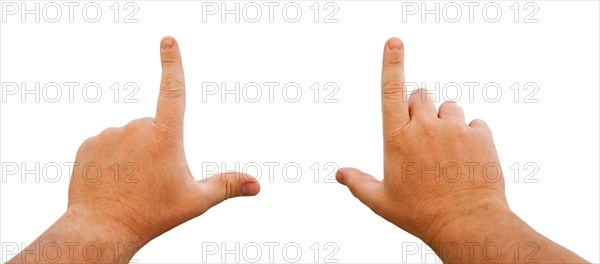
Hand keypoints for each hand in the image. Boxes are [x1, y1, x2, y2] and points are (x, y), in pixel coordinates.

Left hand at [67, 36, 260, 245]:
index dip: (172, 63)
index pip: (173, 90)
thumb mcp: (196, 201)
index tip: (168, 41)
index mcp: (165, 136)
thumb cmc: (152, 215)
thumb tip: (257, 186)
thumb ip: (227, 186)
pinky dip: (112, 159)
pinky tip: (112, 181)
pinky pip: (107, 145)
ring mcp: (109, 134)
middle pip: (154, 128)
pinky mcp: (89, 144)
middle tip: (152, 179)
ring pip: (130, 137)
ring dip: (133, 153)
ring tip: (131, 183)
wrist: (101, 229)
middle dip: (157, 147)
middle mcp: (136, 128)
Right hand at [336, 37, 506, 242]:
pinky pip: (475, 123)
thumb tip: (339, 174)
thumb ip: (358, 183)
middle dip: (420, 108)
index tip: (394, 42)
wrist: (467, 225)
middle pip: (421, 96)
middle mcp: (424, 127)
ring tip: (448, 151)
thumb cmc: (420, 214)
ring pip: (449, 106)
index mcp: (397, 138)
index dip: (391, 64)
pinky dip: (470, 135)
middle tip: (424, 136)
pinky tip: (467, 158)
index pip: (391, 91)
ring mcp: (454, 129)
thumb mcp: (382, 202)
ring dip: (446, 120)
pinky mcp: (480, 135)